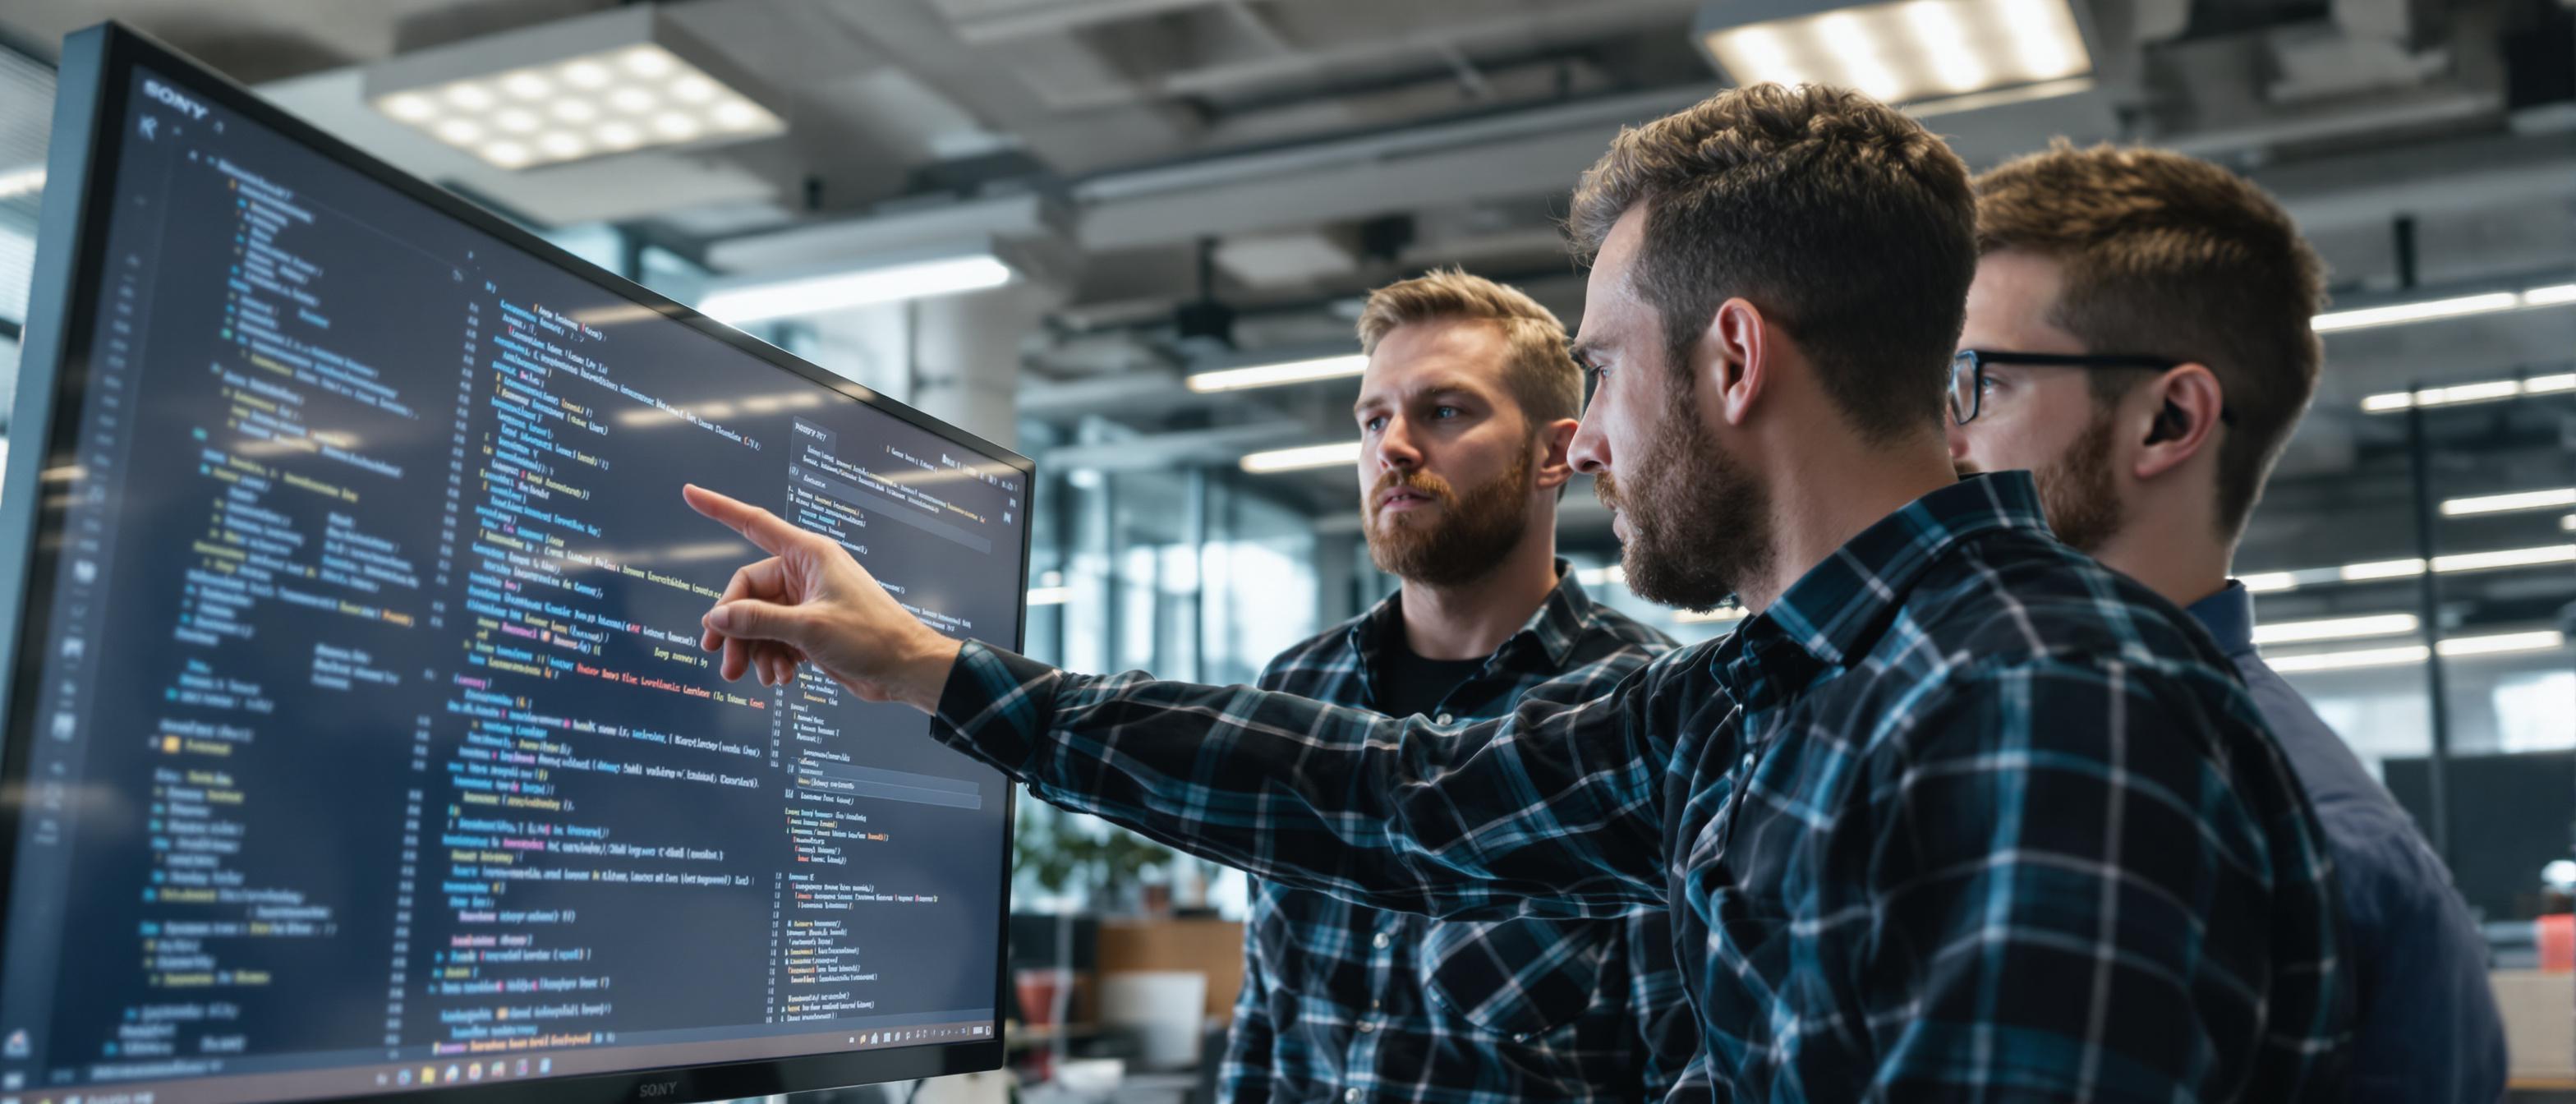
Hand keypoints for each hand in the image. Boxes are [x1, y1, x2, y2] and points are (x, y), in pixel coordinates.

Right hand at [682, 484, 963, 711]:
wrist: (905, 669)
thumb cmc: (871, 637)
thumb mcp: (809, 629)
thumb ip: (759, 621)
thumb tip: (717, 618)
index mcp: (807, 555)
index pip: (753, 524)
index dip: (719, 508)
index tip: (690, 494)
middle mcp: (804, 574)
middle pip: (747, 593)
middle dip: (736, 629)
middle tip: (724, 661)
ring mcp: (806, 603)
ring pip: (759, 621)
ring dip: (754, 650)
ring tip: (760, 677)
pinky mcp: (809, 629)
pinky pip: (775, 639)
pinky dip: (772, 658)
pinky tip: (781, 678)